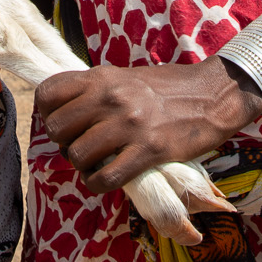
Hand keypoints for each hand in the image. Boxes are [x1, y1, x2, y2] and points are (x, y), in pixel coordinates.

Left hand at [35, 58, 261, 195]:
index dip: (47, 114)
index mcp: (102, 77)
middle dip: (64, 144)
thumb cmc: (168, 88)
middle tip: (81, 147)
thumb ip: (96, 91)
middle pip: (57, 129)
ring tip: (97, 164)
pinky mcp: (148, 151)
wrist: (214, 94)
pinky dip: (98, 184)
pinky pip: (105, 178)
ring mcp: (129, 125)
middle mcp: (110, 98)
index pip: (47, 94)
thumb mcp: (126, 77)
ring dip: (83, 166)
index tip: (64, 124)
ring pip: (77, 155)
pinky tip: (107, 179)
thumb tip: (64, 111)